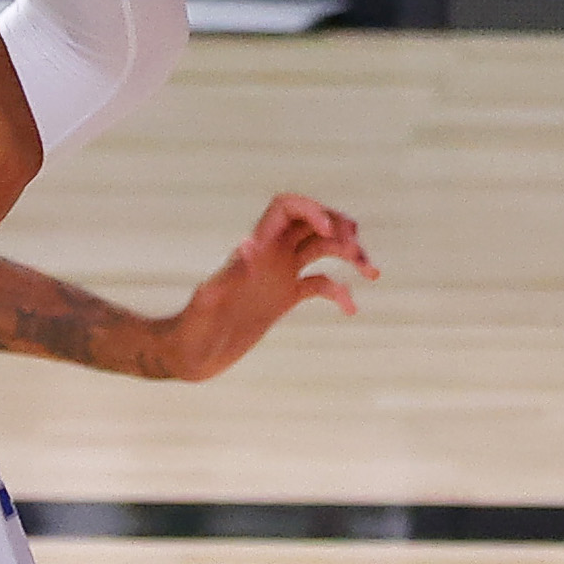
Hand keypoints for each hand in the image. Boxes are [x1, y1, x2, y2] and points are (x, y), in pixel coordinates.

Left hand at [162, 194, 379, 380]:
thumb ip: (229, 275)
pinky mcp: (282, 299)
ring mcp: (277, 276)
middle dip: (340, 228)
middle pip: (311, 223)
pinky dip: (339, 292)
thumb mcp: (210, 302)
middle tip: (358, 253)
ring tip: (372, 272)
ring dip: (349, 255)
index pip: (285, 208)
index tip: (331, 232)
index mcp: (254, 249)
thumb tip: (250, 245)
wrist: (190, 354)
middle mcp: (268, 256)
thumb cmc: (194, 328)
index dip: (311, 209)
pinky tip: (351, 309)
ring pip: (321, 250)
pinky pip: (318, 284)